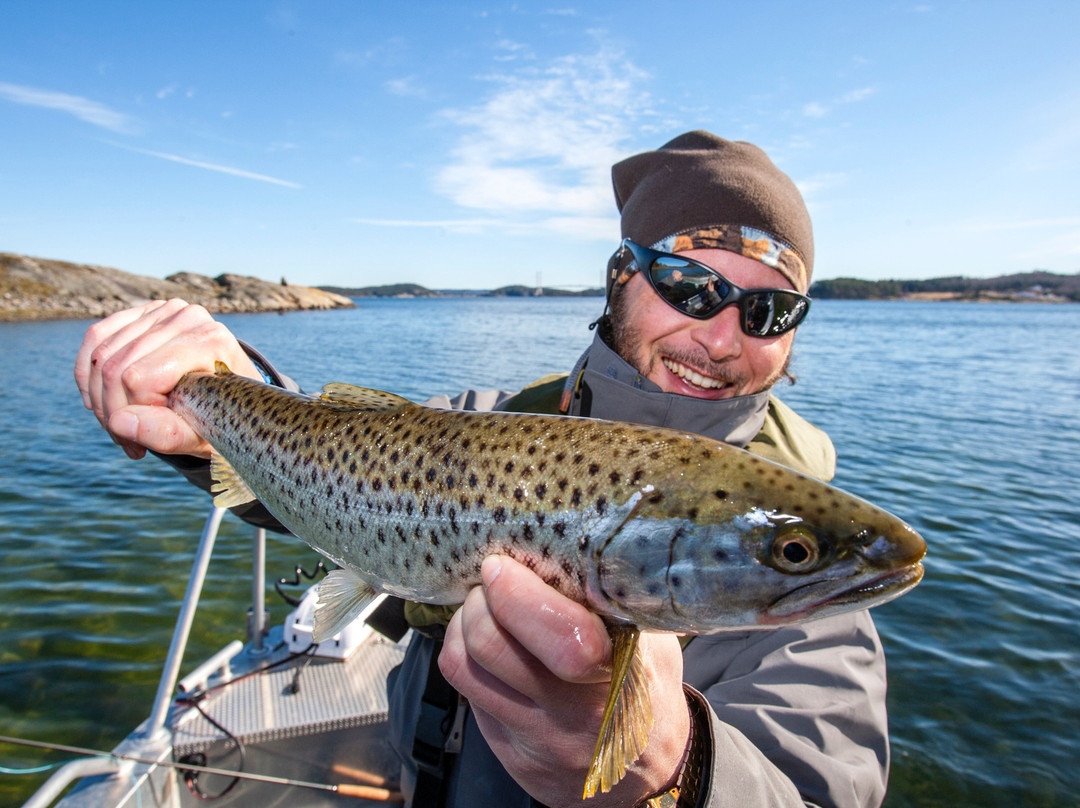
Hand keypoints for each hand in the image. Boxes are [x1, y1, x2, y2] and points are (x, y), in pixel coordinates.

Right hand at [74, 299, 261, 458]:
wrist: (231, 399)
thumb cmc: (220, 420)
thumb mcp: (201, 438)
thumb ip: (166, 433)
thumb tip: (118, 422)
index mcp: (209, 342)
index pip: (137, 378)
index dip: (130, 416)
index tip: (142, 446)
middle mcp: (188, 317)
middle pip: (115, 366)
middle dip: (110, 412)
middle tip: (127, 441)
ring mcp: (165, 310)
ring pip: (100, 354)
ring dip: (98, 399)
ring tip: (120, 426)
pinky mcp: (145, 312)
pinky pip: (96, 337)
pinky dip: (89, 375)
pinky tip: (101, 402)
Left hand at [439, 555, 690, 807]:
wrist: (647, 775)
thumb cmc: (647, 688)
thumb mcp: (650, 641)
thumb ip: (614, 602)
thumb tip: (567, 543)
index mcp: (618, 676)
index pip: (560, 637)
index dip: (518, 594)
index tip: (504, 564)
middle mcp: (574, 714)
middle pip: (491, 645)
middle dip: (480, 599)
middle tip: (491, 580)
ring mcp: (536, 738)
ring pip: (463, 667)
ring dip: (462, 625)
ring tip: (482, 608)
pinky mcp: (510, 753)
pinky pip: (467, 693)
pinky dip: (466, 656)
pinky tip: (485, 644)